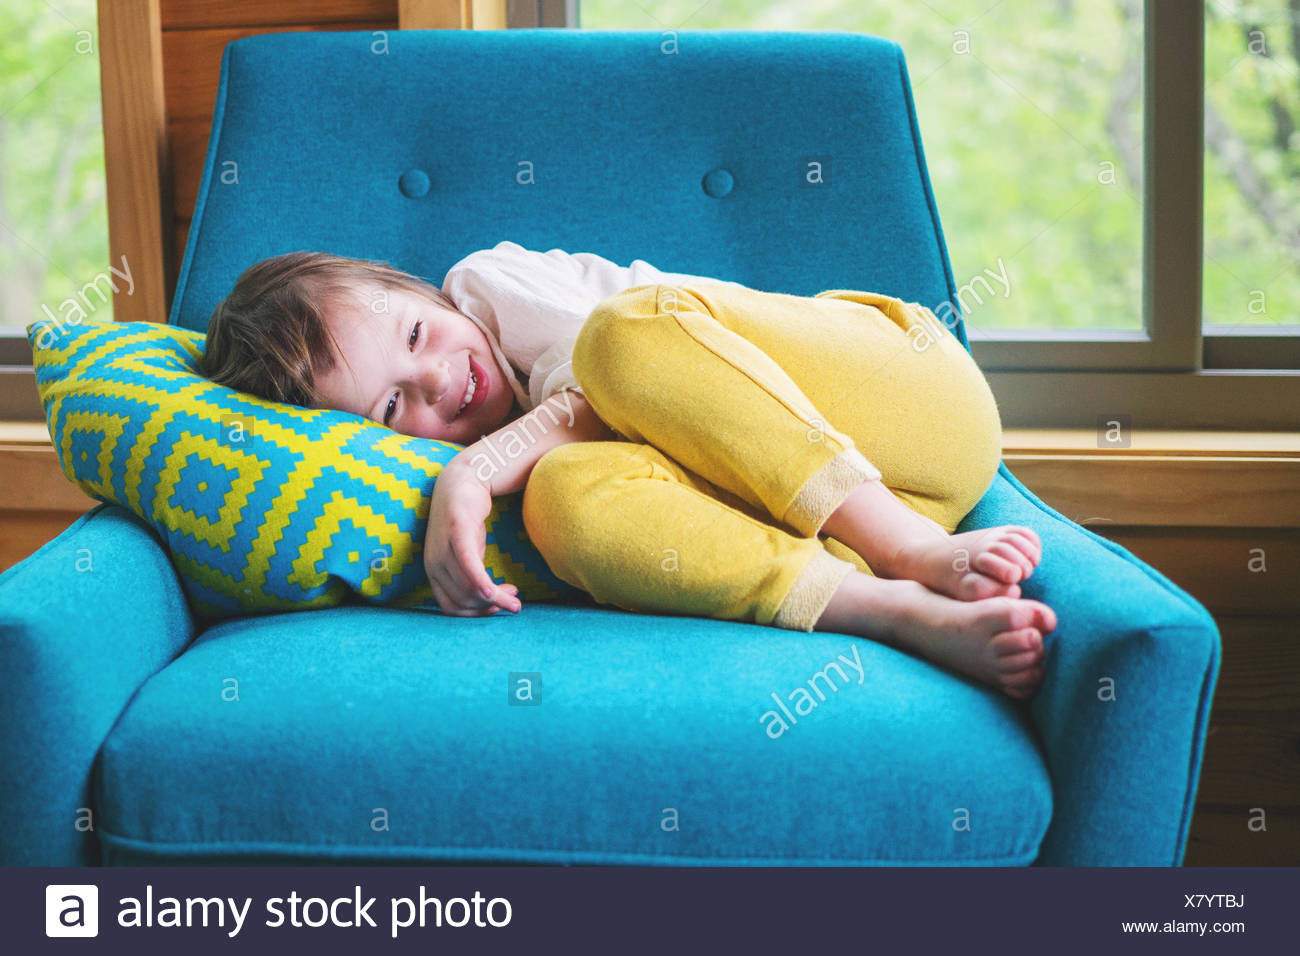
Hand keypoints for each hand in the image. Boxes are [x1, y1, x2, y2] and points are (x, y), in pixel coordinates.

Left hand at [423, 458, 521, 616]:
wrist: (463, 480)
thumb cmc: (466, 520)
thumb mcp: (467, 552)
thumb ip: (470, 574)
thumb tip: (488, 600)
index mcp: (434, 571)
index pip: (452, 608)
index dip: (476, 615)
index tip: (497, 608)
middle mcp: (433, 563)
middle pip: (464, 601)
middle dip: (490, 607)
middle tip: (513, 601)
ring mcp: (443, 547)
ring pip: (468, 588)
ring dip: (495, 598)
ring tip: (516, 596)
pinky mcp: (457, 531)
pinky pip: (469, 566)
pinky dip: (481, 583)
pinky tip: (495, 592)